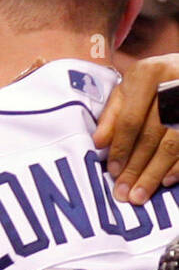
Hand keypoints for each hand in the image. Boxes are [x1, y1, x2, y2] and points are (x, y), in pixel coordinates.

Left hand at [95, 55, 178, 204]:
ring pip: (172, 144)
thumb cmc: (153, 82)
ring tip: (140, 195)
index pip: (130, 120)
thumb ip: (112, 115)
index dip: (120, 148)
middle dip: (136, 167)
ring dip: (155, 173)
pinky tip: (166, 182)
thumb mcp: (128, 88)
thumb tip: (98, 142)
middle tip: (124, 194)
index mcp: (149, 74)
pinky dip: (178, 167)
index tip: (112, 172)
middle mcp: (174, 82)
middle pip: (151, 135)